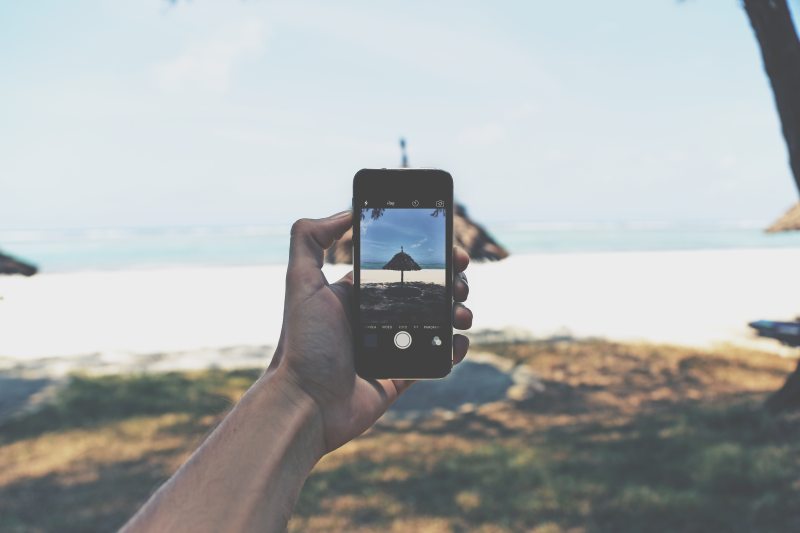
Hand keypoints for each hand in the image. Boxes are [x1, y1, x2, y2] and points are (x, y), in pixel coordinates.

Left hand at [267, 210, 472, 453]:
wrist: (307, 404)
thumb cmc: (304, 343)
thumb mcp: (301, 282)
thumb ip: (311, 239)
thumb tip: (346, 211)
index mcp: (358, 294)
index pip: (400, 267)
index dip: (427, 256)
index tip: (449, 248)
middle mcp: (376, 317)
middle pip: (424, 292)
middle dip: (449, 282)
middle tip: (460, 280)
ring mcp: (392, 347)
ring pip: (436, 323)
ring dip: (457, 313)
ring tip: (461, 313)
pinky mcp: (402, 375)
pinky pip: (436, 358)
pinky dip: (453, 349)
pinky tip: (459, 341)